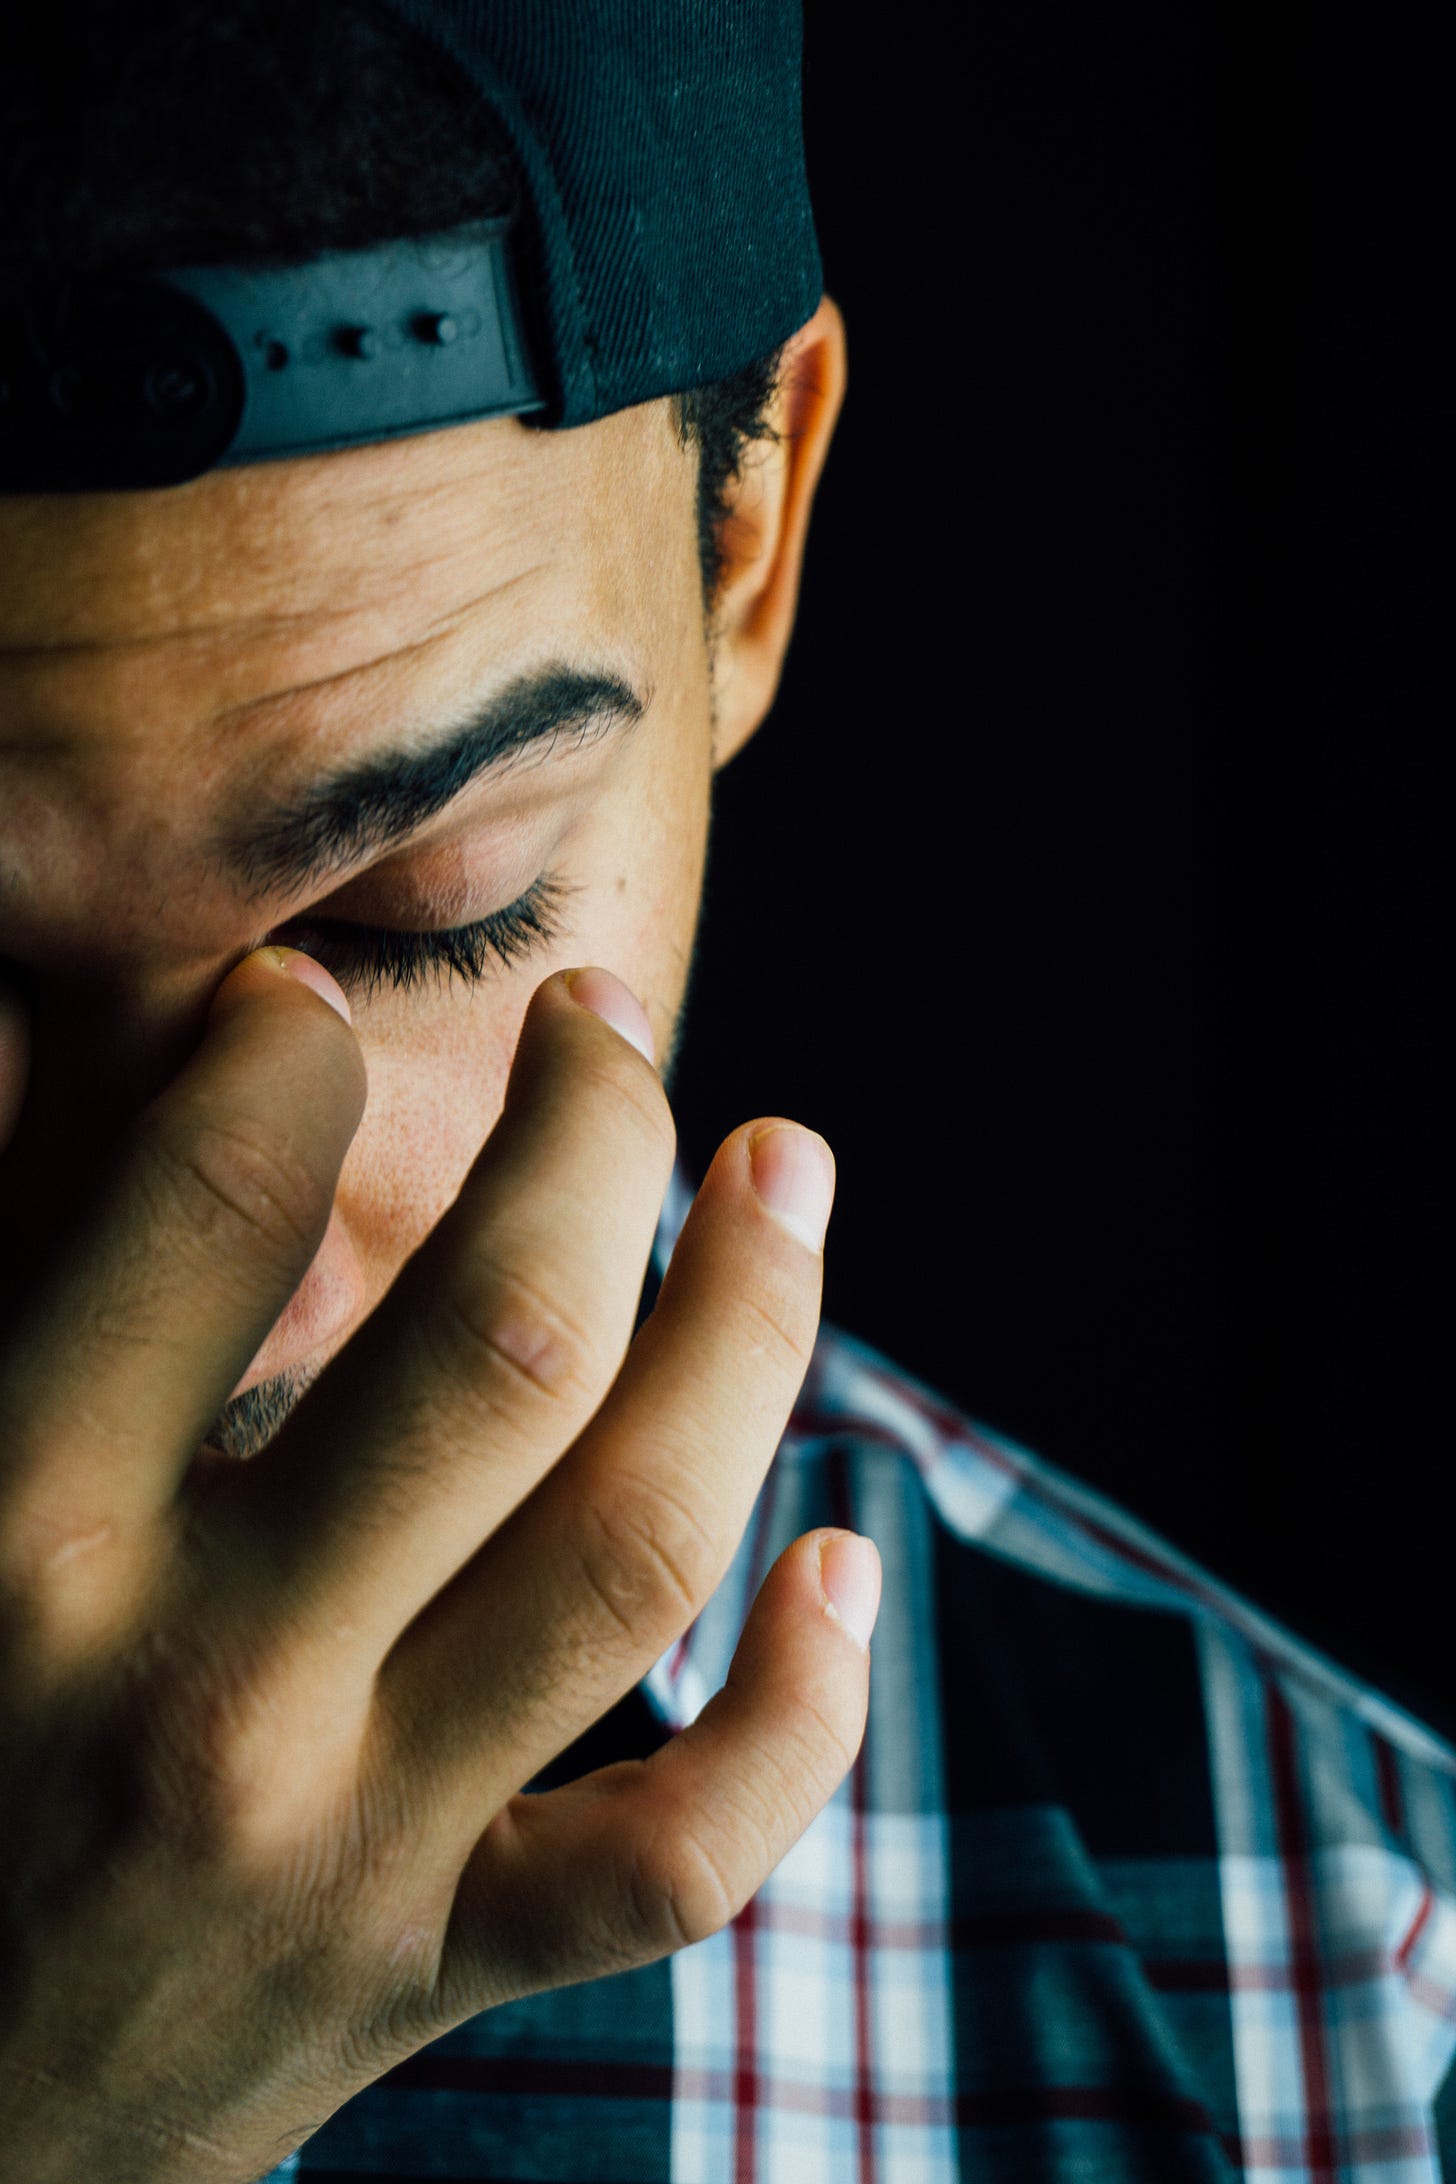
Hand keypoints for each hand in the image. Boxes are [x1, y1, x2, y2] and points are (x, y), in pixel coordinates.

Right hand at [0, 950, 875, 2183]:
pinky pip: (676, 1857)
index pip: (213, 1210)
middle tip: (613, 1017)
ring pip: (634, 1548)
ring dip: (750, 1330)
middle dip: (595, 1138)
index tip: (308, 1006)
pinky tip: (854, 1561)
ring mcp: (347, 1850)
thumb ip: (18, 1309)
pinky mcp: (433, 1968)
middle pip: (506, 1348)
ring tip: (784, 1166)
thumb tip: (115, 1068)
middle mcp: (204, 1689)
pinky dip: (800, 1715)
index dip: (286, 1052)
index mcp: (15, 1540)